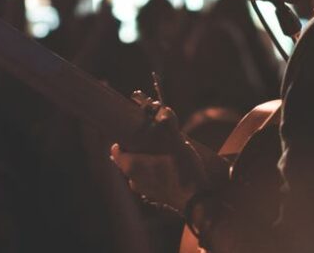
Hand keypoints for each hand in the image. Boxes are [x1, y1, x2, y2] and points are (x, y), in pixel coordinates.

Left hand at [110, 95, 226, 212]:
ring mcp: (143, 191)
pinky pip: (148, 180)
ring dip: (146, 161)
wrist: (197, 202)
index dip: (123, 139)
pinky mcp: (155, 197)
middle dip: (137, 149)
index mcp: (132, 166)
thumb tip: (165, 111)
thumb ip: (170, 128)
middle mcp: (133, 180)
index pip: (116, 150)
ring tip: (160, 152)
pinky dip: (153, 173)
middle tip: (150, 139)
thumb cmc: (183, 172)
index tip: (134, 131)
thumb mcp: (178, 146)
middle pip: (128, 160)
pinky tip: (167, 167)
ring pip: (138, 171)